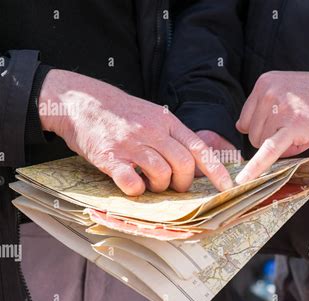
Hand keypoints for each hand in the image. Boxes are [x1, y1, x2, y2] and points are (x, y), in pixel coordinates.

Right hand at [39, 69, 232, 194]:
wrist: (82, 101)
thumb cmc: (122, 113)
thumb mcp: (153, 115)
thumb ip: (174, 135)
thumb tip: (196, 162)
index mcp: (166, 121)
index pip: (199, 148)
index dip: (215, 169)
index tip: (226, 186)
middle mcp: (152, 131)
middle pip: (183, 164)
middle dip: (183, 183)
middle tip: (173, 186)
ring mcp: (131, 144)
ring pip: (161, 174)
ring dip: (160, 187)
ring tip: (151, 183)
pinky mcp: (109, 157)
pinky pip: (131, 182)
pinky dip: (136, 190)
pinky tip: (132, 185)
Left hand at [235, 70, 308, 183]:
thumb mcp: (285, 89)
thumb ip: (263, 105)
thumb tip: (242, 127)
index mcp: (264, 84)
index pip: (246, 119)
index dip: (262, 128)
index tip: (278, 126)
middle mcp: (268, 94)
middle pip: (253, 133)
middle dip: (271, 137)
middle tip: (295, 128)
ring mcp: (279, 110)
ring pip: (261, 144)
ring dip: (280, 145)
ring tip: (301, 132)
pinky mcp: (292, 127)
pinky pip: (269, 151)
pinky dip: (256, 167)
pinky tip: (245, 179)